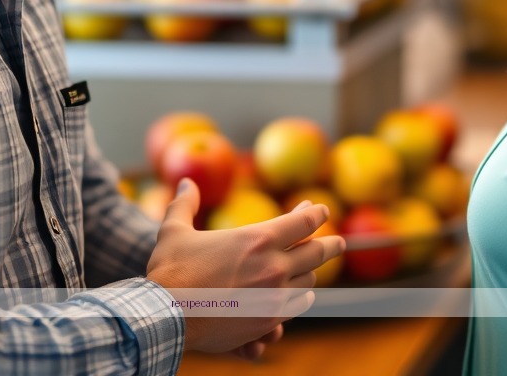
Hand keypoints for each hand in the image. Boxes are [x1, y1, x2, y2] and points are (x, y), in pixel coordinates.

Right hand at [146, 178, 344, 355]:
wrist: (167, 317)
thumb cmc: (170, 271)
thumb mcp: (174, 230)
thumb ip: (184, 204)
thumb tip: (185, 183)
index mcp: (257, 240)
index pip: (302, 222)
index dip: (315, 213)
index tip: (321, 209)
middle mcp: (273, 268)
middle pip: (316, 253)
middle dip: (330, 244)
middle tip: (339, 242)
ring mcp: (273, 298)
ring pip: (307, 283)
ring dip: (311, 273)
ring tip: (313, 269)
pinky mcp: (266, 323)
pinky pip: (294, 309)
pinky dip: (299, 300)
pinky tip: (300, 297)